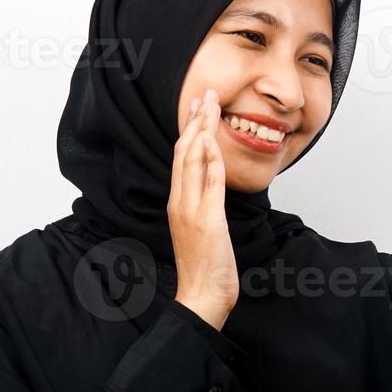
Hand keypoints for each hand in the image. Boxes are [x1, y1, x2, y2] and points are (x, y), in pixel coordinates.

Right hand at [168, 89, 237, 329]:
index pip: (181, 159)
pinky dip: (209, 162)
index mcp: (178, 204)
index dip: (189, 130)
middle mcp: (180, 203)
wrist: (201, 297)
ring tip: (210, 106)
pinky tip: (211, 142)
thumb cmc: (205, 268)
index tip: (198, 108)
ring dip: (202, 131)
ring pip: (192, 162)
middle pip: (184, 153)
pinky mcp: (207, 222)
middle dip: (195, 121)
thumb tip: (213, 185)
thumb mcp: (203, 230)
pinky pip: (208, 185)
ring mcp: (191, 211)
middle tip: (205, 94)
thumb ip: (204, 205)